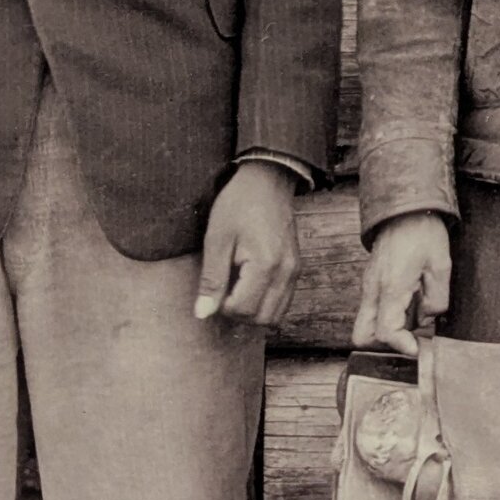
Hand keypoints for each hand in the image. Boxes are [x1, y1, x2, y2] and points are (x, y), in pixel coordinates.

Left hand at [195, 162, 300, 324]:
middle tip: (224, 291)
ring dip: (254, 312)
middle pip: (263, 319)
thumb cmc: (239, 204)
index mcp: (265, 265)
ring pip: (276, 316)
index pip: (243, 310)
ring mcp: (295, 272)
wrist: (268, 180)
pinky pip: (283, 302)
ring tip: (237, 290)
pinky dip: (266, 304)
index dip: (222, 306)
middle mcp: (286, 273)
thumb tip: (203, 314)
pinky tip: (250, 286)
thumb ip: (212, 279)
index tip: (214, 286)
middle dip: (239, 314)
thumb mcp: (217, 239)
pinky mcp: (296, 269)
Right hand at [352, 211, 451, 356]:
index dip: (403, 346)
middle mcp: (373, 290)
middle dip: (386, 344)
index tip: (420, 347)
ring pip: (366, 324)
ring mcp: (369, 287)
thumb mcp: (441, 268)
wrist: (406, 210)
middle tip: (412, 337)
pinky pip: (374, 310)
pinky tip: (410, 303)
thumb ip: (436, 300)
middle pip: (362, 336)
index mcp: (391, 288)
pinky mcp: (372, 283)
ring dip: (389, 329)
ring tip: (415, 315)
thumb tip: (428, 320)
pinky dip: (389, 316)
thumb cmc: (423, 234)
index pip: (385, 333)